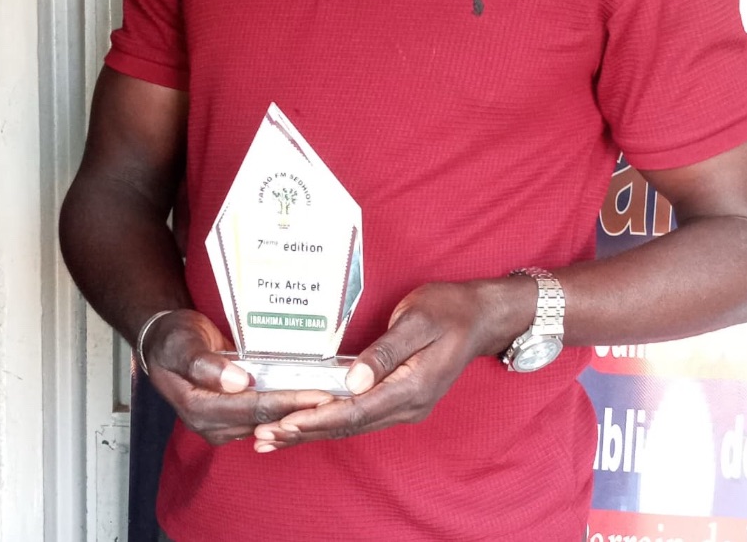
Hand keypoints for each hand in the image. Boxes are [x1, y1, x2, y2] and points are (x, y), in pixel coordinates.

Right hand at [143, 308, 334, 445]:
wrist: (165, 341)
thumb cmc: (173, 338)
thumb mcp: (181, 343)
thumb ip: (203, 364)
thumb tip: (236, 382)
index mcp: (198, 407)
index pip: (252, 408)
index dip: (287, 402)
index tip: (318, 395)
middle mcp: (211, 423)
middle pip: (264, 419)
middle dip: (301, 410)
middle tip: (336, 399)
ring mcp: (222, 423)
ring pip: (267, 421)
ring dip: (297, 412)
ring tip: (331, 400)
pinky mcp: (231, 416)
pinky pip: (263, 415)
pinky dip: (286, 408)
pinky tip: (309, 398)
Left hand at [253, 279, 525, 452]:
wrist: (482, 316)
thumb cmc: (450, 309)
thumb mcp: (417, 320)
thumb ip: (386, 351)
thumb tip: (354, 381)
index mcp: (413, 387)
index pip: (356, 411)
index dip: (317, 418)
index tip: (283, 423)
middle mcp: (410, 405)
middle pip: (350, 425)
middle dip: (305, 432)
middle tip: (264, 437)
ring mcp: (408, 405)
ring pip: (354, 425)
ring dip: (314, 431)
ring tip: (275, 437)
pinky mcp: (403, 399)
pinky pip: (362, 416)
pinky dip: (332, 421)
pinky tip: (309, 422)